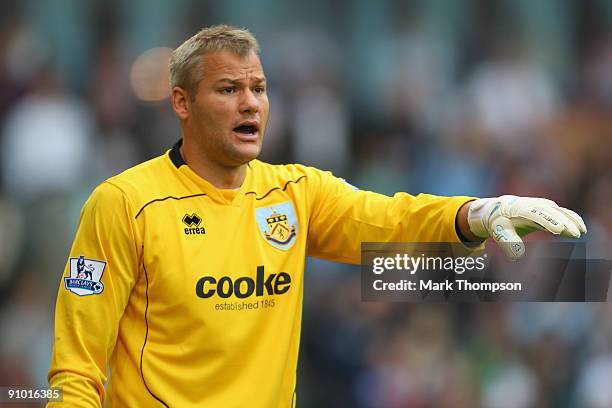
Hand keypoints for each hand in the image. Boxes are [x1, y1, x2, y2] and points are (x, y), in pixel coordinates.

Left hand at [467, 195, 586, 258]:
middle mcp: (531, 204)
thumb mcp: (499, 231)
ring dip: (570, 220)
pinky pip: (562, 212)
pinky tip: (581, 228)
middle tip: (574, 233)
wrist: (499, 209)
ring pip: (558, 211)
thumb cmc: (499, 222)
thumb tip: (517, 256)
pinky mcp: (548, 208)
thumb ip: (508, 242)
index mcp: (517, 208)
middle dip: (563, 221)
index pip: (533, 213)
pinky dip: (572, 218)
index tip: (558, 230)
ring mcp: (541, 205)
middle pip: (549, 211)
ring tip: (581, 232)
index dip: (546, 220)